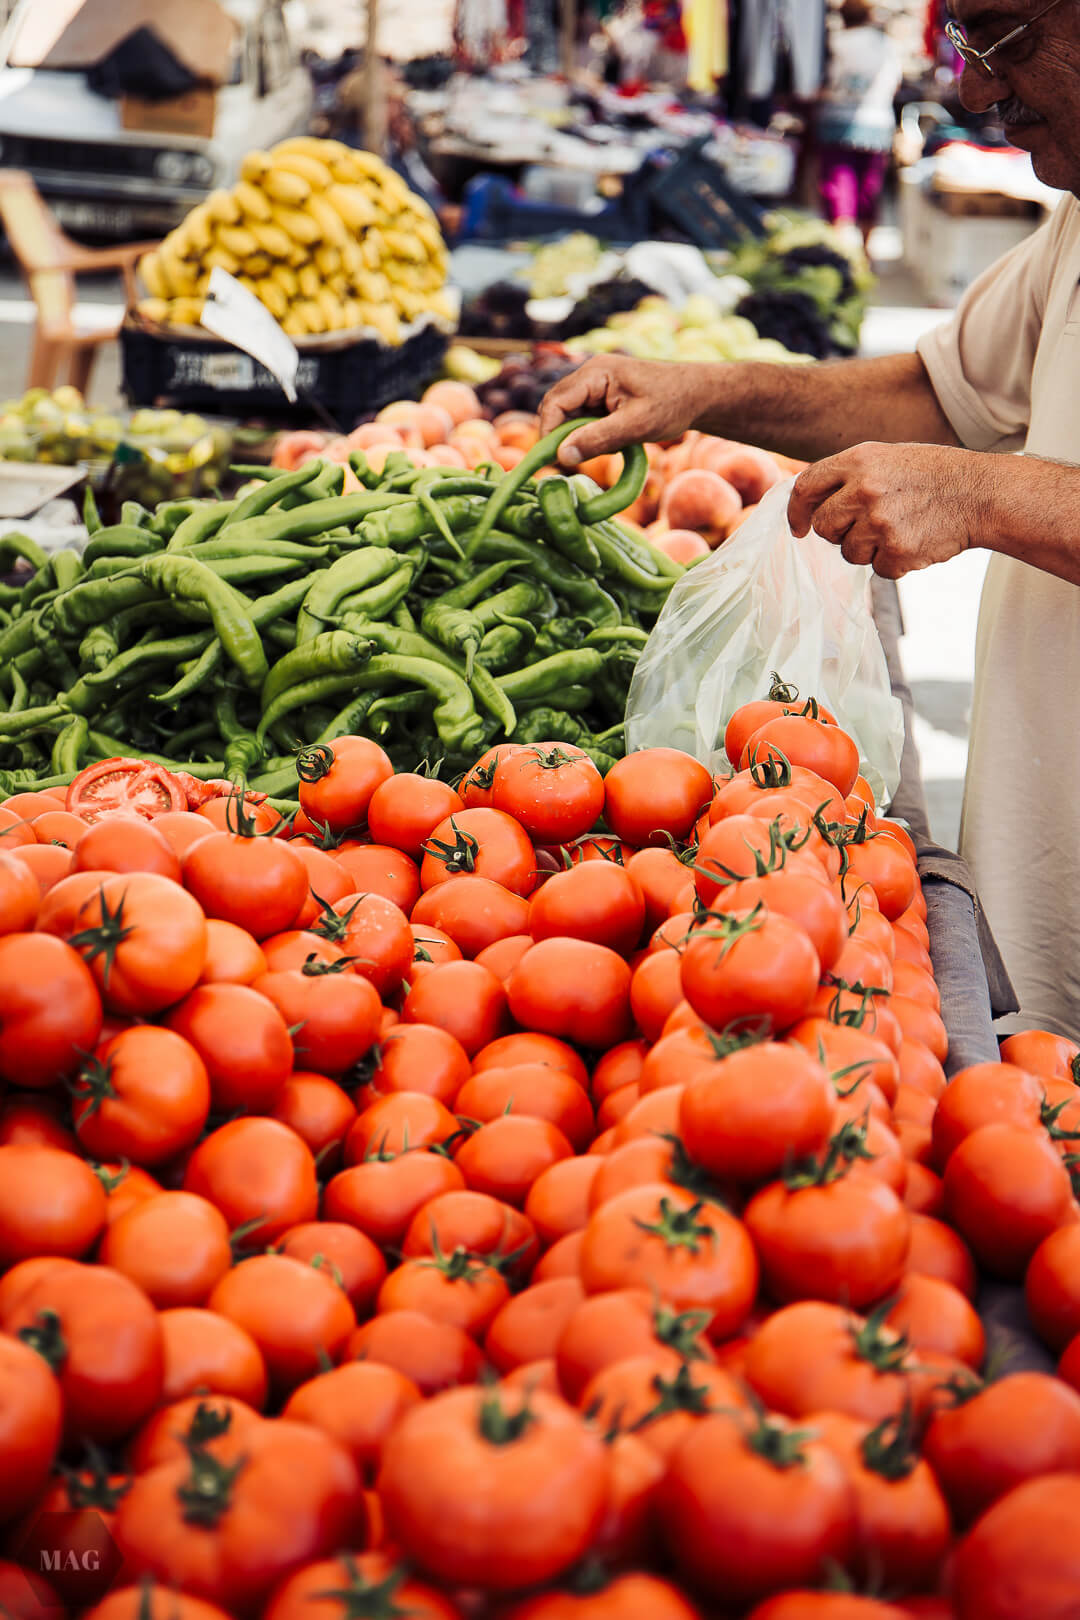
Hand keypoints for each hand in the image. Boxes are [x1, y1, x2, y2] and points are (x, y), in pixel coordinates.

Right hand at [538, 356, 715, 467]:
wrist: (700, 394)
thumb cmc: (673, 404)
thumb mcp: (636, 426)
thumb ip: (598, 439)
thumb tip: (562, 457)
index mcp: (596, 372)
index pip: (555, 402)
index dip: (549, 433)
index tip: (555, 462)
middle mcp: (591, 373)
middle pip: (558, 407)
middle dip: (561, 436)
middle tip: (573, 463)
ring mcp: (598, 384)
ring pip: (570, 414)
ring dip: (578, 436)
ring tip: (600, 450)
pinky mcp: (605, 395)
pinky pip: (585, 416)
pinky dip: (590, 434)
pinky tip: (611, 443)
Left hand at [787, 442, 987, 578]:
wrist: (982, 493)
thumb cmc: (934, 476)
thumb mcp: (888, 458)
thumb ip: (849, 477)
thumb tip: (810, 506)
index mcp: (859, 460)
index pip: (806, 486)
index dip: (797, 511)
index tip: (798, 527)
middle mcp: (865, 489)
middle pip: (824, 526)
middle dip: (838, 533)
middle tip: (867, 527)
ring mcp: (880, 521)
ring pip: (849, 552)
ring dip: (869, 549)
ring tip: (900, 529)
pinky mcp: (897, 550)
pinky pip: (877, 569)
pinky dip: (894, 563)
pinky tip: (915, 541)